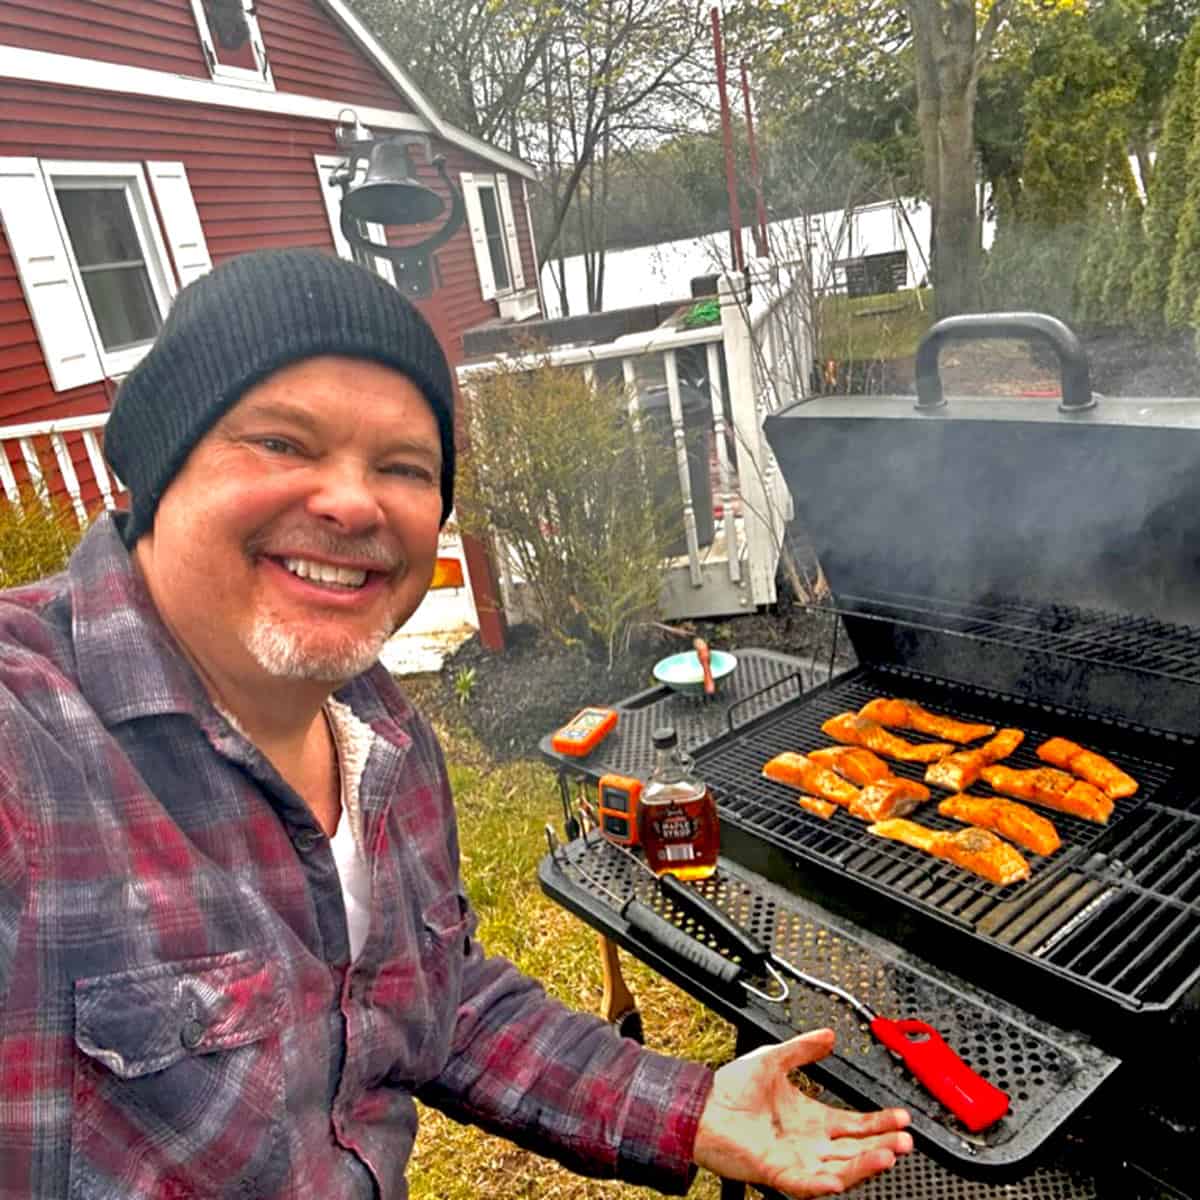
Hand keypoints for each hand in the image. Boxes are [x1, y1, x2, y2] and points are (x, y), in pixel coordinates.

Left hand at [692, 1028, 912, 1196]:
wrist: (702, 1106)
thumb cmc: (731, 1088)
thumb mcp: (773, 1059)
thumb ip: (802, 1049)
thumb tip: (827, 1035)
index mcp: (811, 1118)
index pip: (855, 1124)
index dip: (879, 1122)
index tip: (902, 1118)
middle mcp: (809, 1142)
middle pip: (855, 1149)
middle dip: (883, 1145)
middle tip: (906, 1140)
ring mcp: (796, 1160)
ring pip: (839, 1168)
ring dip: (864, 1164)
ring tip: (887, 1155)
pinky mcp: (778, 1172)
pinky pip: (806, 1184)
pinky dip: (823, 1183)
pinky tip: (839, 1178)